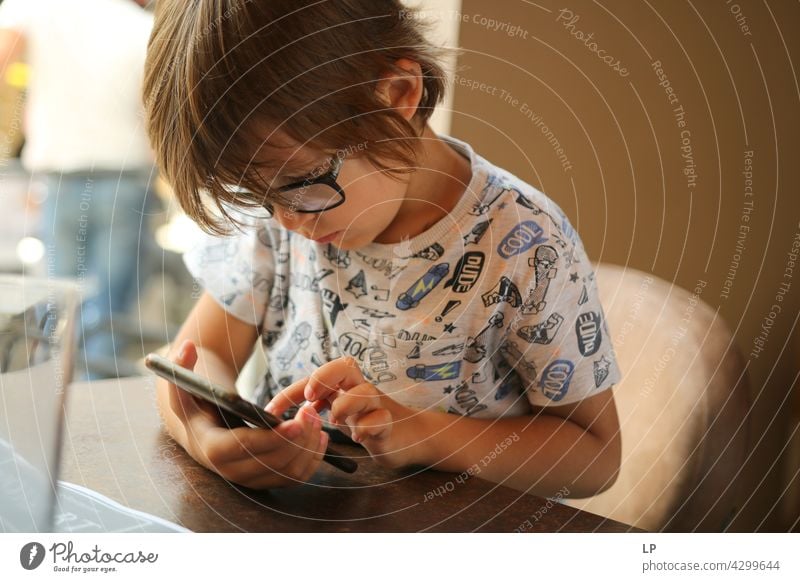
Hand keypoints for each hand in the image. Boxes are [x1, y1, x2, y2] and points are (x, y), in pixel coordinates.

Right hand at [162, 340, 328, 488]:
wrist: (201, 429)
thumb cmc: (196, 404)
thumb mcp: (183, 386)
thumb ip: (180, 367)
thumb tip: (187, 347)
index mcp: (212, 447)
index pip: (245, 448)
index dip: (272, 438)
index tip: (296, 422)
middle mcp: (231, 470)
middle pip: (272, 462)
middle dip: (298, 438)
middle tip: (312, 411)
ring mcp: (250, 479)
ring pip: (287, 472)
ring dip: (308, 447)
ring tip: (316, 418)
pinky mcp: (266, 480)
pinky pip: (295, 477)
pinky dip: (312, 460)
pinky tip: (320, 437)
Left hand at [265, 356, 424, 468]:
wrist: (409, 436)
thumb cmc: (368, 422)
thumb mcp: (339, 412)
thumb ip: (316, 410)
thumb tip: (281, 417)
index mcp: (345, 386)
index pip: (316, 378)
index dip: (291, 392)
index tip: (272, 411)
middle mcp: (361, 390)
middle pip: (346, 365)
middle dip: (324, 376)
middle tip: (310, 398)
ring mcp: (377, 406)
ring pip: (365, 391)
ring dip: (346, 403)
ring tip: (334, 421)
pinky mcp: (390, 424)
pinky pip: (381, 419)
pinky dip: (369, 426)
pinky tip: (359, 437)